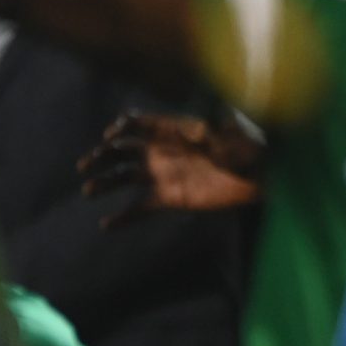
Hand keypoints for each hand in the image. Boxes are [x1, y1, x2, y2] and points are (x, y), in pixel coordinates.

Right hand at [77, 111, 264, 225]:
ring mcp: (164, 175)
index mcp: (174, 130)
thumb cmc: (248, 146)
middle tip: (85, 166)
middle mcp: (163, 150)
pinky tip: (106, 224)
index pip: (139, 125)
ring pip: (126, 177)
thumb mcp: (231, 132)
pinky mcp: (170, 198)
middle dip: (103, 155)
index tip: (111, 137)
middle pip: (124, 150)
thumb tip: (204, 120)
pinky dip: (124, 217)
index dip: (122, 128)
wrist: (260, 176)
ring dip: (105, 182)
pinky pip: (141, 208)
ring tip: (89, 190)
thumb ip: (215, 126)